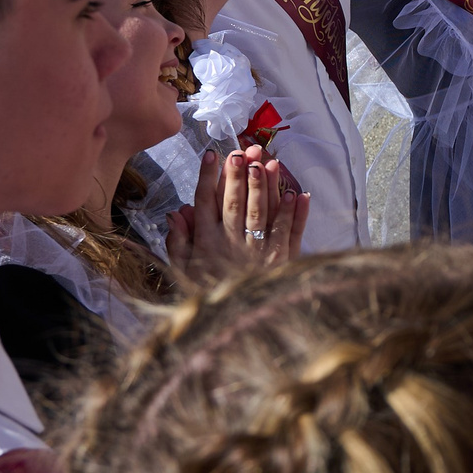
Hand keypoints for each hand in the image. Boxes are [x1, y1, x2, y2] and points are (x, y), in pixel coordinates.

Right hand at [167, 146, 308, 284]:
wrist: (236, 319)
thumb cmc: (208, 288)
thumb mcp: (184, 269)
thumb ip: (178, 241)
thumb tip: (176, 212)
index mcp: (206, 242)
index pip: (205, 203)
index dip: (207, 178)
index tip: (211, 154)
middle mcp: (232, 244)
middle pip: (234, 203)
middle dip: (237, 176)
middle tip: (240, 152)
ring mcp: (258, 251)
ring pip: (262, 213)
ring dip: (265, 188)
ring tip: (267, 163)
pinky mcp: (281, 259)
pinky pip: (289, 233)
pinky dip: (295, 213)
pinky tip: (297, 193)